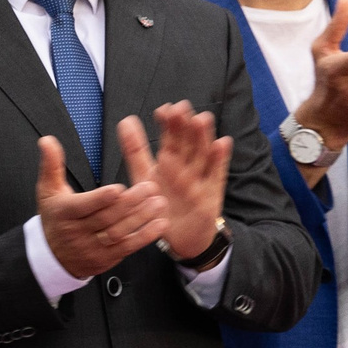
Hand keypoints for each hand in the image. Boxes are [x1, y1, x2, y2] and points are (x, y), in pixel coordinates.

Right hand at [35, 135, 166, 280]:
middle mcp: (78, 232)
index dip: (101, 199)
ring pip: (119, 232)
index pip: (83, 206)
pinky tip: (159, 223)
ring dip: (141, 218)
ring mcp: (93, 247)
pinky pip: (128, 247)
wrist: (54, 257)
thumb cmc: (55, 218)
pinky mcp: (108, 257)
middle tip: (149, 187)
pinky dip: (145, 235)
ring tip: (158, 202)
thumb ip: (52, 164)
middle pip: (106, 218)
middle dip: (129, 203)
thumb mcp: (48, 191)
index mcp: (64, 213)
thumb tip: (48, 141)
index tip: (118, 189)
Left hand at [117, 105, 232, 262]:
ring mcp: (201, 179)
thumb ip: (135, 150)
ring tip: (201, 119)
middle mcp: (187, 167)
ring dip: (203, 138)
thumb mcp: (145, 176)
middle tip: (181, 108)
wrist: (180, 239)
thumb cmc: (162, 205)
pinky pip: (216, 176)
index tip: (163, 110)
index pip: (170, 139)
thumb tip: (125, 120)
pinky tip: (222, 143)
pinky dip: (219, 161)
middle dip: (184, 126)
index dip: (168, 125)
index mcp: (170, 161)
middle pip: (187, 144)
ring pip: (202, 155)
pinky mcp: (212, 195)